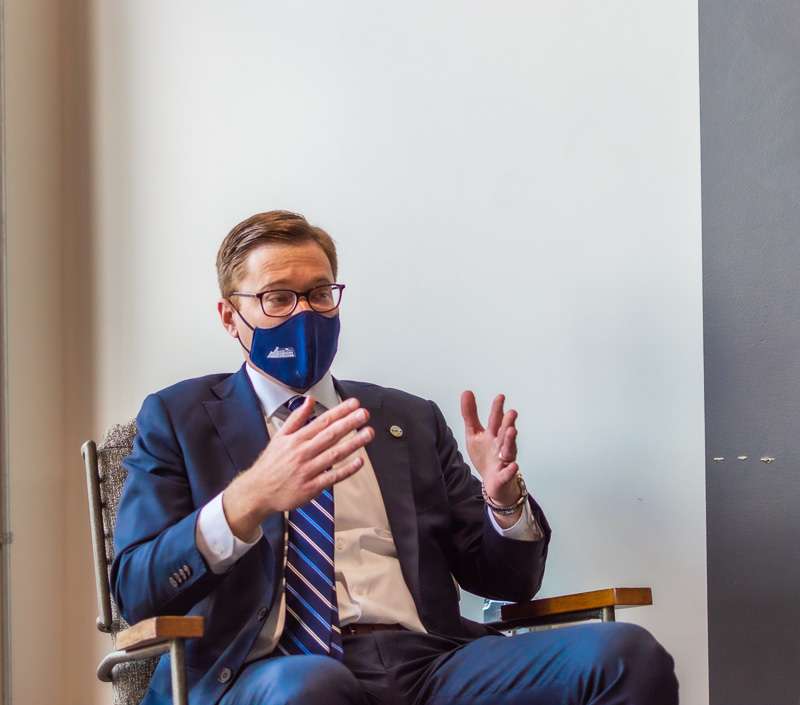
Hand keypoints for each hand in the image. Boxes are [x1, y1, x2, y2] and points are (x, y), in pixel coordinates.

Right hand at [223, 397, 373, 540]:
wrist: (257, 491)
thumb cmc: (270, 464)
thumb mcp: (279, 437)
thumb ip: (297, 418)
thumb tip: (310, 400)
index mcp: (296, 439)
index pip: (322, 422)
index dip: (339, 412)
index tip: (354, 403)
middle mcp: (303, 453)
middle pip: (330, 435)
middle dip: (349, 423)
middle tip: (364, 414)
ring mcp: (308, 470)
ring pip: (334, 454)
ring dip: (353, 443)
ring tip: (368, 433)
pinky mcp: (311, 487)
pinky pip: (333, 477)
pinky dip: (347, 469)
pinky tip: (360, 461)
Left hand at [460, 391, 520, 506]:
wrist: (493, 482)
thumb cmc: (485, 455)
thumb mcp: (474, 433)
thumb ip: (470, 414)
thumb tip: (467, 392)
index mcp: (493, 435)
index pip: (496, 420)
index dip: (497, 409)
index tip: (500, 396)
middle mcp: (501, 445)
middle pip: (504, 433)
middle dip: (508, 423)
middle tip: (511, 412)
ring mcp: (504, 461)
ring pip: (509, 450)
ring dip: (510, 441)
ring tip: (512, 431)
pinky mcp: (504, 476)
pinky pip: (508, 474)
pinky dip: (511, 470)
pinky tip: (514, 466)